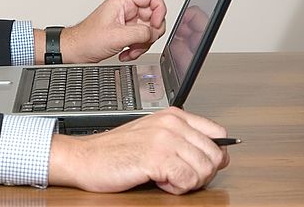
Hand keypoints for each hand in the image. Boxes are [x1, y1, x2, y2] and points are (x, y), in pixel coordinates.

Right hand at [48, 107, 230, 193]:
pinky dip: (175, 188)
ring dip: (187, 182)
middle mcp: (172, 124)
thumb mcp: (153, 135)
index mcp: (173, 115)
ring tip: (164, 176)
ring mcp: (164, 139)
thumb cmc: (116, 150)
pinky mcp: (156, 158)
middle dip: (201, 173)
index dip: (213, 155)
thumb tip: (215, 153)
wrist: (85, 157)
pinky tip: (158, 180)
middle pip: (215, 156)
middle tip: (177, 175)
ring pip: (205, 170)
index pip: (218, 134)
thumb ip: (182, 137)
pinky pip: (188, 181)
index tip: (197, 164)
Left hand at [59, 0, 166, 62]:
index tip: (155, 25)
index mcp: (122, 1)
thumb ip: (141, 32)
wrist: (76, 51)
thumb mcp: (117, 36)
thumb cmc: (87, 39)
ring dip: (143, 43)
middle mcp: (126, 7)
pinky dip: (138, 48)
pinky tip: (127, 52)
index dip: (159, 9)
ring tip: (131, 49)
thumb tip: (154, 32)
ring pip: (149, 29)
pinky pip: (141, 38)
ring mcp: (126, 20)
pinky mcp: (126, 31)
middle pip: (153, 14)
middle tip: (142, 41)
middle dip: (150, 32)